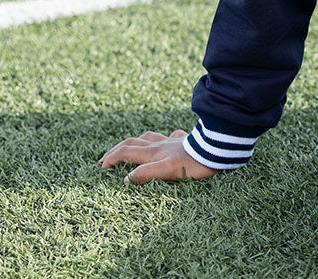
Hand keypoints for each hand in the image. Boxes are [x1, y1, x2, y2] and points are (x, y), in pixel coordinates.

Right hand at [99, 129, 218, 184]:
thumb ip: (145, 174)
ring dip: (136, 142)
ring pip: (148, 137)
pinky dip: (162, 139)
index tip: (101, 168)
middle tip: (106, 158)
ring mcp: (172, 141)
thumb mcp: (166, 171)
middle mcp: (160, 144)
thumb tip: (126, 179)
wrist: (216, 150)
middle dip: (117, 149)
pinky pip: (170, 137)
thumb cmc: (192, 164)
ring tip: (130, 147)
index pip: (126, 152)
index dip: (112, 158)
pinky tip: (166, 141)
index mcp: (153, 152)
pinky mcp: (185, 142)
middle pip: (133, 142)